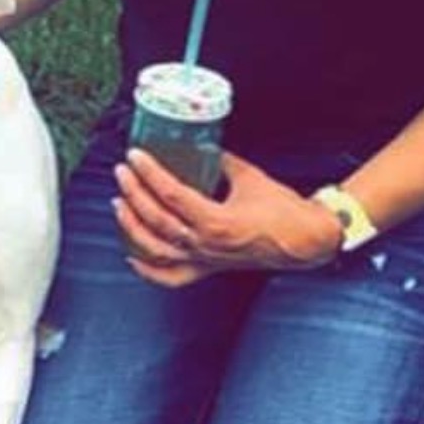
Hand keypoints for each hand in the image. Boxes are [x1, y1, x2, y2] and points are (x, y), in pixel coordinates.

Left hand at [114, 148, 342, 287]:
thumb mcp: (249, 176)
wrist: (303, 241)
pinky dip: (147, 270)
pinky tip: (131, 256)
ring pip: (156, 250)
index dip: (150, 174)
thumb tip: (202, 146)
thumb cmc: (282, 210)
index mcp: (216, 221)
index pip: (172, 195)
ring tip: (119, 204)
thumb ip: (221, 161)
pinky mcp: (208, 270)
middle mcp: (205, 245)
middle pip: (157, 220)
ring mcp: (204, 260)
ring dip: (132, 227)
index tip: (135, 156)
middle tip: (123, 172)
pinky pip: (171, 277)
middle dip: (134, 194)